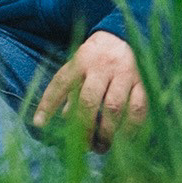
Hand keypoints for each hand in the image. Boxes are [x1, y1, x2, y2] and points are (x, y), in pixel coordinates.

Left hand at [32, 30, 146, 151]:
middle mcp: (103, 66)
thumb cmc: (96, 57)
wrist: (125, 35)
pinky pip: (138, 108)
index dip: (49, 103)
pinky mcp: (142, 81)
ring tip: (102, 147)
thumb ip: (70, 89)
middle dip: (83, 127)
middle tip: (82, 147)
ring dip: (106, 131)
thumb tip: (64, 118)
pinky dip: (131, 127)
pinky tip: (125, 140)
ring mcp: (124, 73)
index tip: (39, 124)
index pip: (62, 82)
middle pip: (89, 100)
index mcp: (82, 59)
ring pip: (114, 106)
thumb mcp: (79, 65)